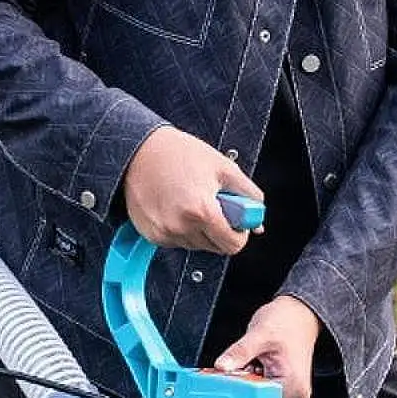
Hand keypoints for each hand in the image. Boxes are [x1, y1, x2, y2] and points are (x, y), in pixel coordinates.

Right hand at [122, 126, 260, 255]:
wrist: (139, 150)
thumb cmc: (179, 154)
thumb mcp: (224, 167)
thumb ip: (248, 195)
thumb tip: (257, 219)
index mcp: (202, 211)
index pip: (233, 245)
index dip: (240, 233)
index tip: (237, 221)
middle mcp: (181, 227)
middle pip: (216, 247)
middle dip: (221, 230)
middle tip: (215, 204)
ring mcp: (164, 233)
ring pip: (196, 245)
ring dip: (201, 230)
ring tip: (193, 200)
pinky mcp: (151, 234)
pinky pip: (177, 241)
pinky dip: (182, 229)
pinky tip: (178, 206)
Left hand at [213, 295, 320, 397]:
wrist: (299, 316)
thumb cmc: (286, 322)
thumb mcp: (260, 333)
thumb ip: (240, 352)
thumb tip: (221, 367)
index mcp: (292, 386)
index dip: (240, 394)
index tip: (235, 377)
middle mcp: (296, 397)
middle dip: (243, 390)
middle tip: (247, 366)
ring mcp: (292, 397)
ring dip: (248, 388)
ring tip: (255, 365)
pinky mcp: (286, 394)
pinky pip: (262, 397)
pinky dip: (253, 386)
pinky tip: (257, 370)